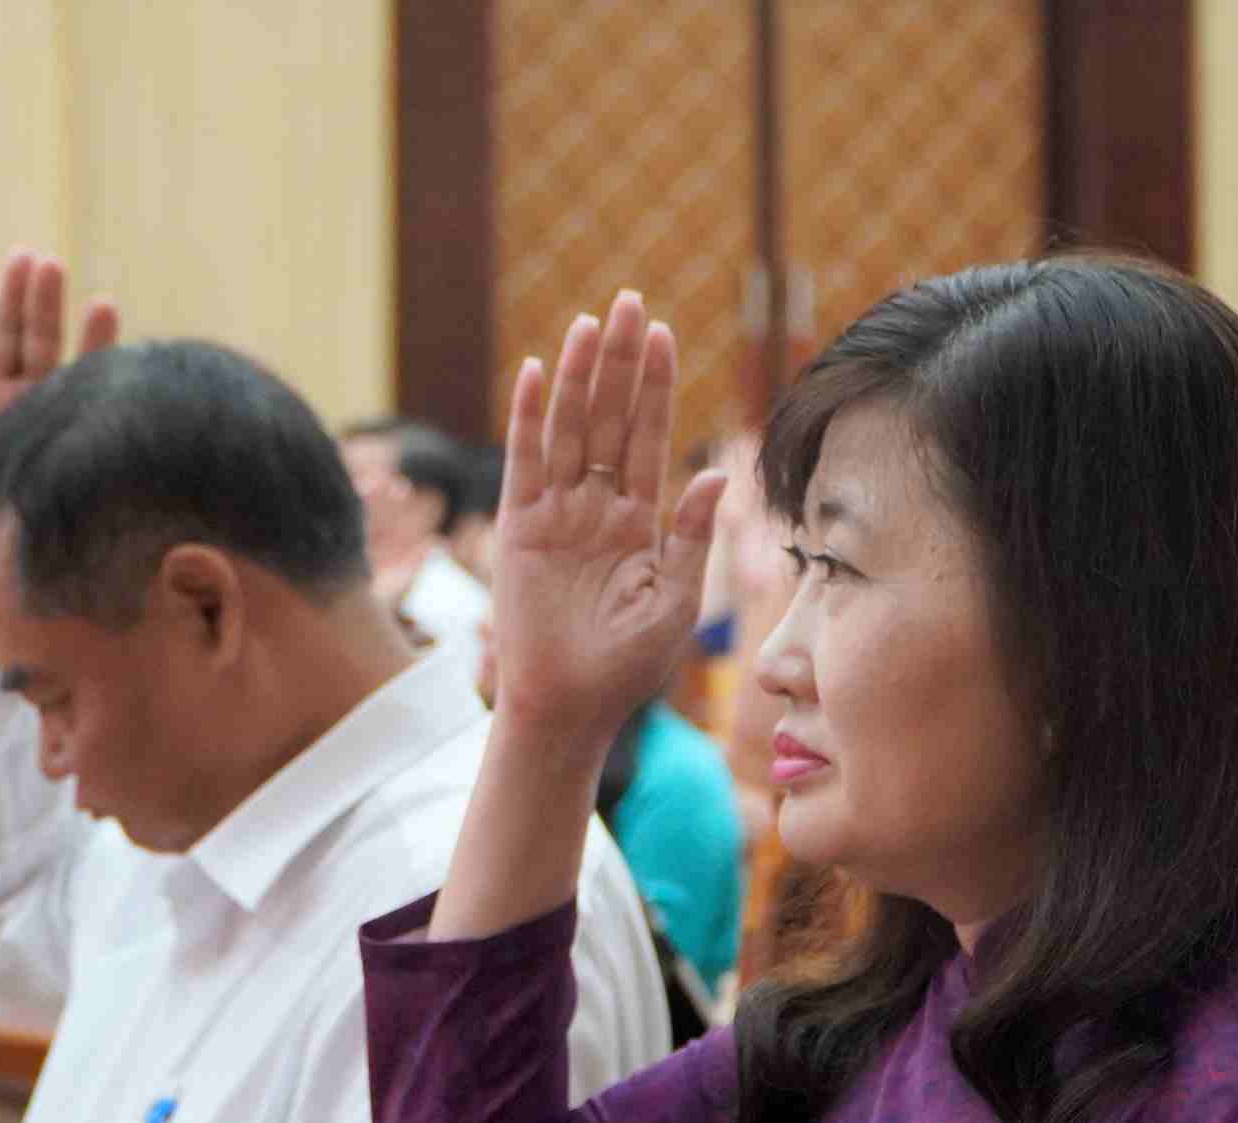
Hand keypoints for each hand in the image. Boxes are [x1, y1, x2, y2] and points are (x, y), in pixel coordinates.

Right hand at [0, 249, 119, 520]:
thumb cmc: (38, 531)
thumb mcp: (73, 500)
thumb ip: (96, 478)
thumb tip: (154, 491)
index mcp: (64, 417)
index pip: (85, 367)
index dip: (94, 338)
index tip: (105, 304)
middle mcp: (31, 401)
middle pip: (40, 340)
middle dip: (46, 303)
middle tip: (53, 265)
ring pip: (3, 341)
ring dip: (9, 301)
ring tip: (21, 259)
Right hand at [488, 292, 723, 740]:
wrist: (571, 707)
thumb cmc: (626, 666)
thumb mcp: (675, 599)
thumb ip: (692, 534)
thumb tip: (717, 472)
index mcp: (638, 519)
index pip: (647, 436)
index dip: (654, 385)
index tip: (663, 333)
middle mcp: (596, 506)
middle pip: (608, 417)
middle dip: (619, 361)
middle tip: (628, 301)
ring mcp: (556, 514)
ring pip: (568, 429)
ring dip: (577, 375)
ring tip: (590, 323)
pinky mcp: (519, 529)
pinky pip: (524, 463)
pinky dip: (527, 418)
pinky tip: (534, 372)